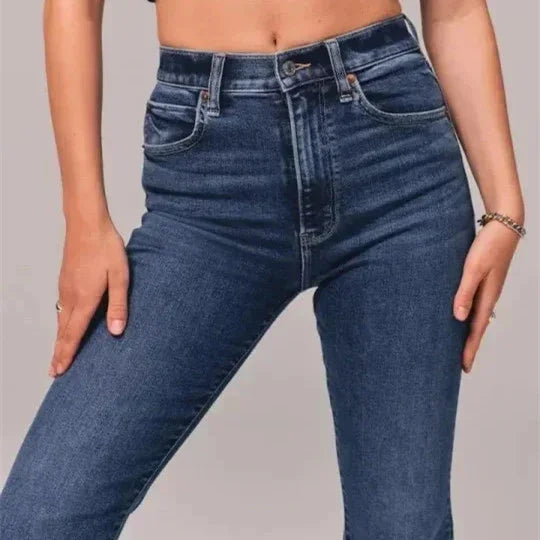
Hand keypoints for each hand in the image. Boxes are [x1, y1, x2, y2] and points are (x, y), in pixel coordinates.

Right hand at [50, 218, 128, 376]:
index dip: (68, 353)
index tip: (60, 371)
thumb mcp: (120, 276)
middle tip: (54, 372)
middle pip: (62, 330)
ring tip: (57, 354)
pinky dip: (60, 323)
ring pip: (60, 320)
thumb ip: (119, 305)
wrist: (87, 224)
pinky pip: (61, 308)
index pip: (74, 333)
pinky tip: (64, 325)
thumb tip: (116, 332)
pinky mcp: (65, 279)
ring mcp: (65, 287)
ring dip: (58, 339)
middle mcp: (71, 296)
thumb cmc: (107, 248)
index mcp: (85, 298)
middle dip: (58, 352)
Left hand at [453, 220, 519, 372]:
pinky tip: (461, 317)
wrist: (504, 225)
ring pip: (477, 317)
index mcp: (487, 297)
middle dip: (469, 346)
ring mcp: (488, 289)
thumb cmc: (488, 245)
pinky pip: (476, 304)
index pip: (476, 330)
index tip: (464, 368)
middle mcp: (489, 296)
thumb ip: (465, 292)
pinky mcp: (485, 281)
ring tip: (459, 346)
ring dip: (468, 332)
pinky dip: (469, 316)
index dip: (469, 349)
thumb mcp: (473, 268)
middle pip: (478, 327)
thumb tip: (459, 317)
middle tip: (461, 365)